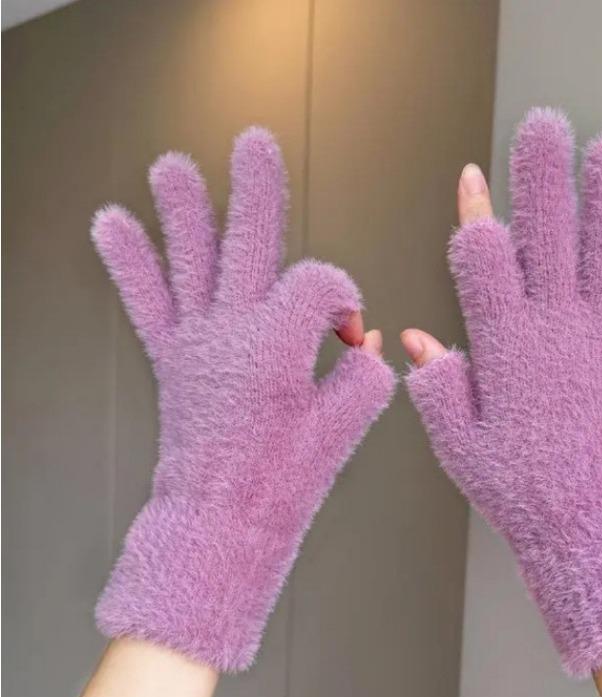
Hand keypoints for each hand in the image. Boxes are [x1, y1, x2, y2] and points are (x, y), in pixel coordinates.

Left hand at [92, 128, 394, 671]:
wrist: (221, 523)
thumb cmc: (283, 483)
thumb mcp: (344, 428)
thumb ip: (365, 374)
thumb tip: (360, 340)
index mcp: (279, 344)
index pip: (320, 284)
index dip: (343, 296)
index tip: (347, 332)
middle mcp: (232, 331)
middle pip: (250, 242)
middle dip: (256, 189)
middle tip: (252, 142)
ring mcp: (197, 342)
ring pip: (190, 260)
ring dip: (182, 211)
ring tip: (170, 167)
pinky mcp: (173, 360)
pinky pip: (148, 302)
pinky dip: (128, 263)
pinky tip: (108, 224)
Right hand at [403, 108, 601, 676]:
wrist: (593, 531)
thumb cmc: (520, 491)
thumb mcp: (459, 442)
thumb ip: (436, 384)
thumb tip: (419, 339)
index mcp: (502, 345)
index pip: (481, 256)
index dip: (474, 213)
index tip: (471, 180)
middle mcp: (555, 326)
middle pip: (546, 231)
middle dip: (540, 173)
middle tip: (543, 125)